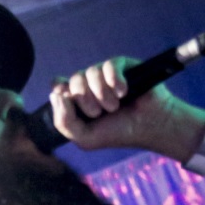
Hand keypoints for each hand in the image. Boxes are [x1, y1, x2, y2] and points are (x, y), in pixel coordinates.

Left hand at [47, 57, 180, 151]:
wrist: (149, 127)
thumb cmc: (118, 133)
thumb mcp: (85, 138)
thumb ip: (64, 123)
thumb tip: (56, 94)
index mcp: (78, 101)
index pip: (58, 86)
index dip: (61, 93)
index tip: (71, 103)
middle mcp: (89, 85)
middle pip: (73, 80)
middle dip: (85, 100)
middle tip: (100, 113)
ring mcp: (104, 74)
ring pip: (90, 73)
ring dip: (102, 94)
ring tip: (115, 107)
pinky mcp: (121, 66)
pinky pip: (108, 65)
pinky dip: (114, 81)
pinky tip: (124, 92)